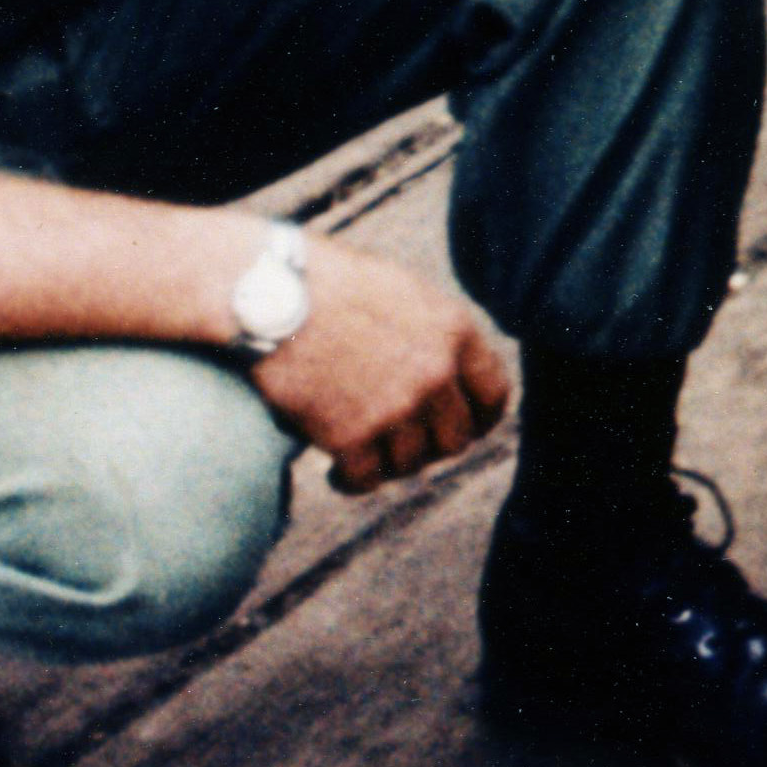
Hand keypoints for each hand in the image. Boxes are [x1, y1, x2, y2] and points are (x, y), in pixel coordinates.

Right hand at [254, 243, 513, 493]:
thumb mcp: (406, 293)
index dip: (480, 419)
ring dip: (390, 464)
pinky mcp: (350, 435)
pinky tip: (338, 472)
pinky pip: (366, 480)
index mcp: (456, 331)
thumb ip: (436, 334)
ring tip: (368, 455)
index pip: (494, 395)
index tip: (464, 428)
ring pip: (412, 464)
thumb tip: (450, 371)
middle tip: (406, 445)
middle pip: (456, 439)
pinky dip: (352, 482)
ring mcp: (395, 408)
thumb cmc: (332, 284)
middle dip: (433, 447)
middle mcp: (435, 373)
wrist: (272, 295)